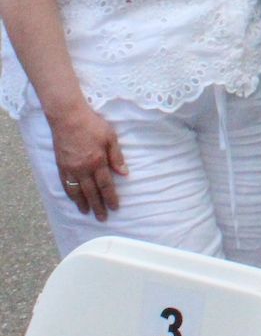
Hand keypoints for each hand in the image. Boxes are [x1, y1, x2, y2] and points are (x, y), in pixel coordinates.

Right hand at [47, 102, 127, 219]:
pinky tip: (73, 199)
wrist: (68, 117)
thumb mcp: (110, 137)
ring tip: (87, 213)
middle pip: (91, 192)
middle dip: (97, 206)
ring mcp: (70, 168)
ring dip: (82, 203)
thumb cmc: (92, 124)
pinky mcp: (60, 165)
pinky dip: (70, 194)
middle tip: (102, 218)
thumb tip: (124, 174)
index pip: (106, 185)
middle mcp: (83, 168)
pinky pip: (65, 184)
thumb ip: (117, 156)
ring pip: (76, 191)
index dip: (110, 197)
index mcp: (98, 161)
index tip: (115, 208)